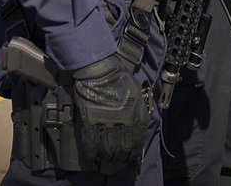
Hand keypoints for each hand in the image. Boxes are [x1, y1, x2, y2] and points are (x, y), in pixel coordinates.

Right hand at [71, 54, 150, 171]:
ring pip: (108, 148)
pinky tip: (93, 156)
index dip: (135, 152)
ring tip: (107, 159)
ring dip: (108, 157)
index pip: (137, 141)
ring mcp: (106, 123)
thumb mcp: (138, 93)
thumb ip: (140, 110)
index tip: (133, 158)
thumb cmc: (121, 78)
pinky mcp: (90, 121)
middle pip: (123, 148)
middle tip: (119, 160)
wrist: (100, 70)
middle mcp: (123, 122)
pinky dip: (92, 152)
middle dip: (122, 157)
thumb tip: (140, 126)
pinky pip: (92, 142)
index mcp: (136, 115)